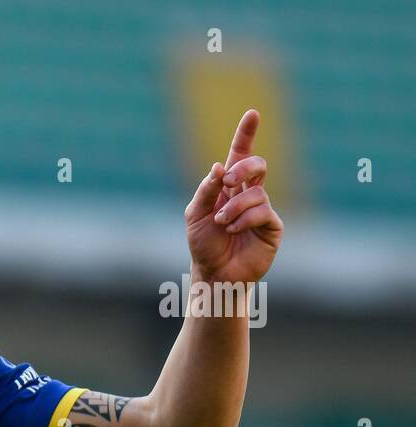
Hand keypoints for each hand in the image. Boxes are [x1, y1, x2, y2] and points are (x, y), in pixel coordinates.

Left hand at [185, 109, 283, 283]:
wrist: (215, 273)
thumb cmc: (203, 245)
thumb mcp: (194, 215)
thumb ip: (205, 190)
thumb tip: (217, 167)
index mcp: (228, 187)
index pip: (239, 155)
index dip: (246, 134)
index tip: (252, 113)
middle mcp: (248, 194)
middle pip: (256, 164)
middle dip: (242, 168)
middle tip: (227, 182)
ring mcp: (262, 208)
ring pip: (255, 192)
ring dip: (233, 207)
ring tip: (221, 223)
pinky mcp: (272, 225)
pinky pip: (262, 211)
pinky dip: (243, 219)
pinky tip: (233, 230)